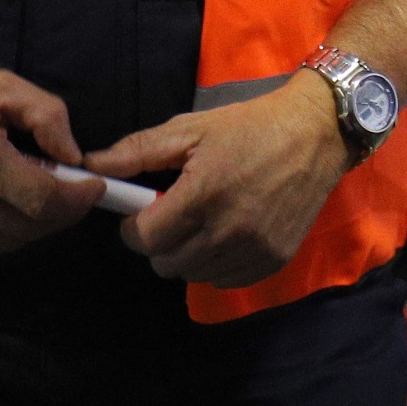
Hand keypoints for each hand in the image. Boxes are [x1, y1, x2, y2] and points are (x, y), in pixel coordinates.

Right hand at [0, 65, 104, 263]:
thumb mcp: (0, 87)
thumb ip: (47, 115)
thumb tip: (73, 156)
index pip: (44, 199)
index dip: (78, 198)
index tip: (95, 187)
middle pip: (30, 227)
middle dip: (60, 211)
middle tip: (68, 187)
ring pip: (7, 244)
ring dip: (31, 225)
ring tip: (32, 192)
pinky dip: (1, 235)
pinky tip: (0, 207)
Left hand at [83, 71, 351, 285]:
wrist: (315, 133)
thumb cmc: (249, 126)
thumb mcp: (192, 127)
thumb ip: (139, 150)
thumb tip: (91, 165)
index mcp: (204, 192)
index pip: (146, 238)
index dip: (135, 226)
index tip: (142, 212)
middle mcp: (228, 229)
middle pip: (166, 263)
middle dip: (160, 240)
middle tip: (173, 213)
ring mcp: (253, 249)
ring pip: (193, 274)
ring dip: (188, 252)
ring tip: (202, 219)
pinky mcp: (272, 261)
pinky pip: (224, 279)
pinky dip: (216, 262)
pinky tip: (227, 231)